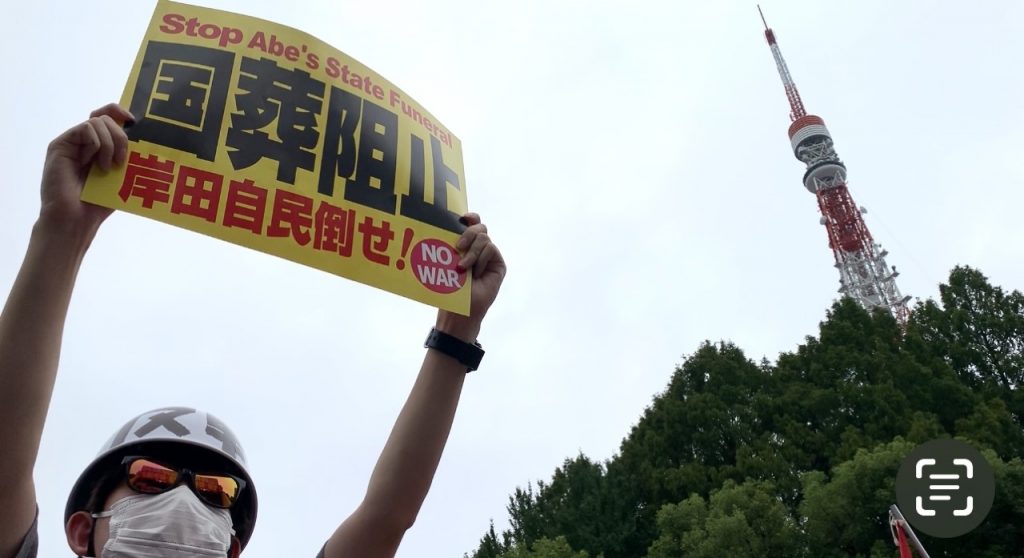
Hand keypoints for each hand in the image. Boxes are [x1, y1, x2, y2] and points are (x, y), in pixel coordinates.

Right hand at [38, 103, 132, 238]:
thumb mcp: (122, 176)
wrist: (76, 219)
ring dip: (110, 144)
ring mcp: (71, 142)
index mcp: (99, 146)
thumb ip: (129, 157)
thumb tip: (151, 143)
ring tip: (108, 167)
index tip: (134, 122)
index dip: (121, 112)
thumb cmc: (99, 202)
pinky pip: (86, 129)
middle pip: (106, 116)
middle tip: (123, 160)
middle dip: (121, 135)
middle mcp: (84, 141)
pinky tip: (93, 164)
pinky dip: (97, 145)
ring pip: (98, 121)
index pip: (108, 116)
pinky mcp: (60, 145)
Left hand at [435, 213, 505, 340]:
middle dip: (468, 233)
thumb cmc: (450, 289)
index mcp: (466, 245)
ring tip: (463, 268)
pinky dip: (480, 260)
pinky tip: (475, 273)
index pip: (471, 224)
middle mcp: (479, 248)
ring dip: (471, 253)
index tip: (462, 218)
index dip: (470, 217)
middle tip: (458, 247)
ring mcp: (489, 256)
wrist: (460, 310)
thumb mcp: (447, 263)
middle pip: (479, 227)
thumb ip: (451, 245)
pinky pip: (490, 249)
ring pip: (484, 238)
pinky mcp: (498, 264)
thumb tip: (448, 228)